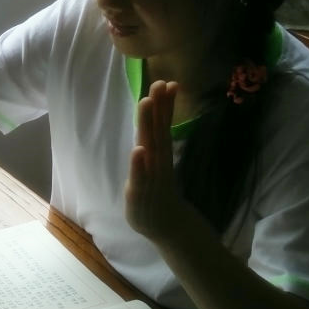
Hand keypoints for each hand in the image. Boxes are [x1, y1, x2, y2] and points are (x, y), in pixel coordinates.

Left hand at [125, 80, 188, 241]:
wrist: (167, 226)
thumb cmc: (158, 190)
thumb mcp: (156, 164)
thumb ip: (156, 143)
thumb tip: (156, 121)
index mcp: (160, 154)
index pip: (163, 125)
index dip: (165, 104)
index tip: (169, 82)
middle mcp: (158, 162)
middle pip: (158, 130)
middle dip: (158, 107)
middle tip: (160, 83)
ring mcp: (150, 176)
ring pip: (150, 147)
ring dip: (148, 125)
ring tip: (146, 103)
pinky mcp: (139, 192)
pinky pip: (139, 175)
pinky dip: (138, 163)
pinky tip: (138, 149)